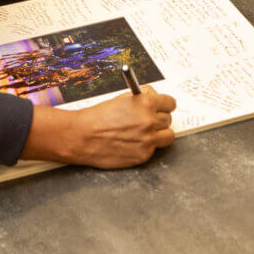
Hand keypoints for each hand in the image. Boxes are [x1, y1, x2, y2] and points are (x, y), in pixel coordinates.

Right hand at [22, 87, 176, 167]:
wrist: (83, 136)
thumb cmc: (98, 117)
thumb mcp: (122, 99)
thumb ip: (141, 99)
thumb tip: (154, 98)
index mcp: (146, 103)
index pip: (170, 103)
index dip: (165, 105)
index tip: (162, 107)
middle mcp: (150, 121)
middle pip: (168, 119)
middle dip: (159, 120)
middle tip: (149, 121)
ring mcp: (148, 140)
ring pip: (168, 136)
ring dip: (159, 134)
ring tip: (146, 134)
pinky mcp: (143, 155)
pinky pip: (154, 150)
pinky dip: (147, 147)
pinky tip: (133, 143)